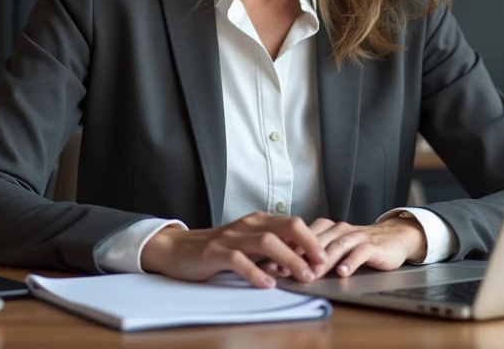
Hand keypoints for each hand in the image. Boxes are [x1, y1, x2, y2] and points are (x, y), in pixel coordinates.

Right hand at [140, 212, 328, 288]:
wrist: (177, 248)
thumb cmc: (217, 249)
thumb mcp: (247, 243)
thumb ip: (271, 247)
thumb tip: (303, 259)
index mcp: (257, 221)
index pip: (292, 223)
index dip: (311, 238)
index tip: (326, 257)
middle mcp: (247, 225)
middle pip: (285, 227)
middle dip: (307, 244)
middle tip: (322, 264)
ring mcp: (230, 238)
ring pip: (266, 242)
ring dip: (288, 259)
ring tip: (303, 275)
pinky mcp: (214, 253)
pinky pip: (238, 260)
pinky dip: (255, 271)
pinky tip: (267, 283)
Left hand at [263, 217, 426, 279]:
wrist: (395, 238)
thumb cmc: (361, 245)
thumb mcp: (335, 247)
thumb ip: (314, 253)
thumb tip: (284, 265)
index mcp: (327, 228)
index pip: (302, 237)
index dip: (286, 250)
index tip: (270, 264)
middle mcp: (340, 229)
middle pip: (316, 242)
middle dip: (299, 257)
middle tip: (284, 271)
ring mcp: (356, 236)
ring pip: (336, 246)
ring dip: (322, 261)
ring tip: (311, 274)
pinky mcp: (373, 246)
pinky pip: (360, 253)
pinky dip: (350, 262)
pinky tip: (342, 273)